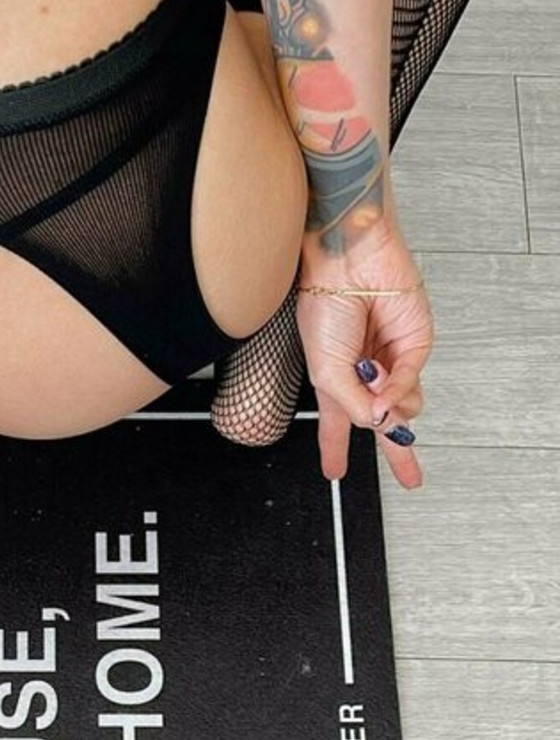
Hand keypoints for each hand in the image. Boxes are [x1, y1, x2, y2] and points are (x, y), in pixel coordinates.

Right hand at [295, 219, 433, 491]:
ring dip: (388, 405)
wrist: (348, 262)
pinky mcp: (414, 345)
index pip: (336, 425)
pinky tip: (380, 376)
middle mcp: (364, 376)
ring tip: (370, 383)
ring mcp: (391, 362)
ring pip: (406, 407)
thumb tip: (385, 424)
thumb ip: (354, 408)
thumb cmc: (325, 303)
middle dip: (398, 452)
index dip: (334, 451)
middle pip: (384, 423)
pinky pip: (410, 381)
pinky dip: (396, 384)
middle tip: (410, 478)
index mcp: (335, 382)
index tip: (334, 471)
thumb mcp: (325, 374)